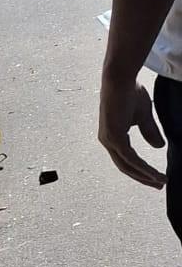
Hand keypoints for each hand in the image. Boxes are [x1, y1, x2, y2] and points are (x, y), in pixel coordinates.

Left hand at [98, 74, 166, 188]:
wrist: (121, 80)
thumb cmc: (130, 94)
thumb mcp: (143, 117)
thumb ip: (149, 132)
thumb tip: (158, 147)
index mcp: (113, 137)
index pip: (126, 160)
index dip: (141, 170)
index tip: (156, 178)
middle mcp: (107, 141)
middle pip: (125, 167)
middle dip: (143, 178)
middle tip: (159, 186)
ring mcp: (108, 140)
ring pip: (128, 165)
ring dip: (145, 175)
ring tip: (160, 182)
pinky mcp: (113, 137)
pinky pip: (129, 158)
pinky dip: (142, 167)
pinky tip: (152, 173)